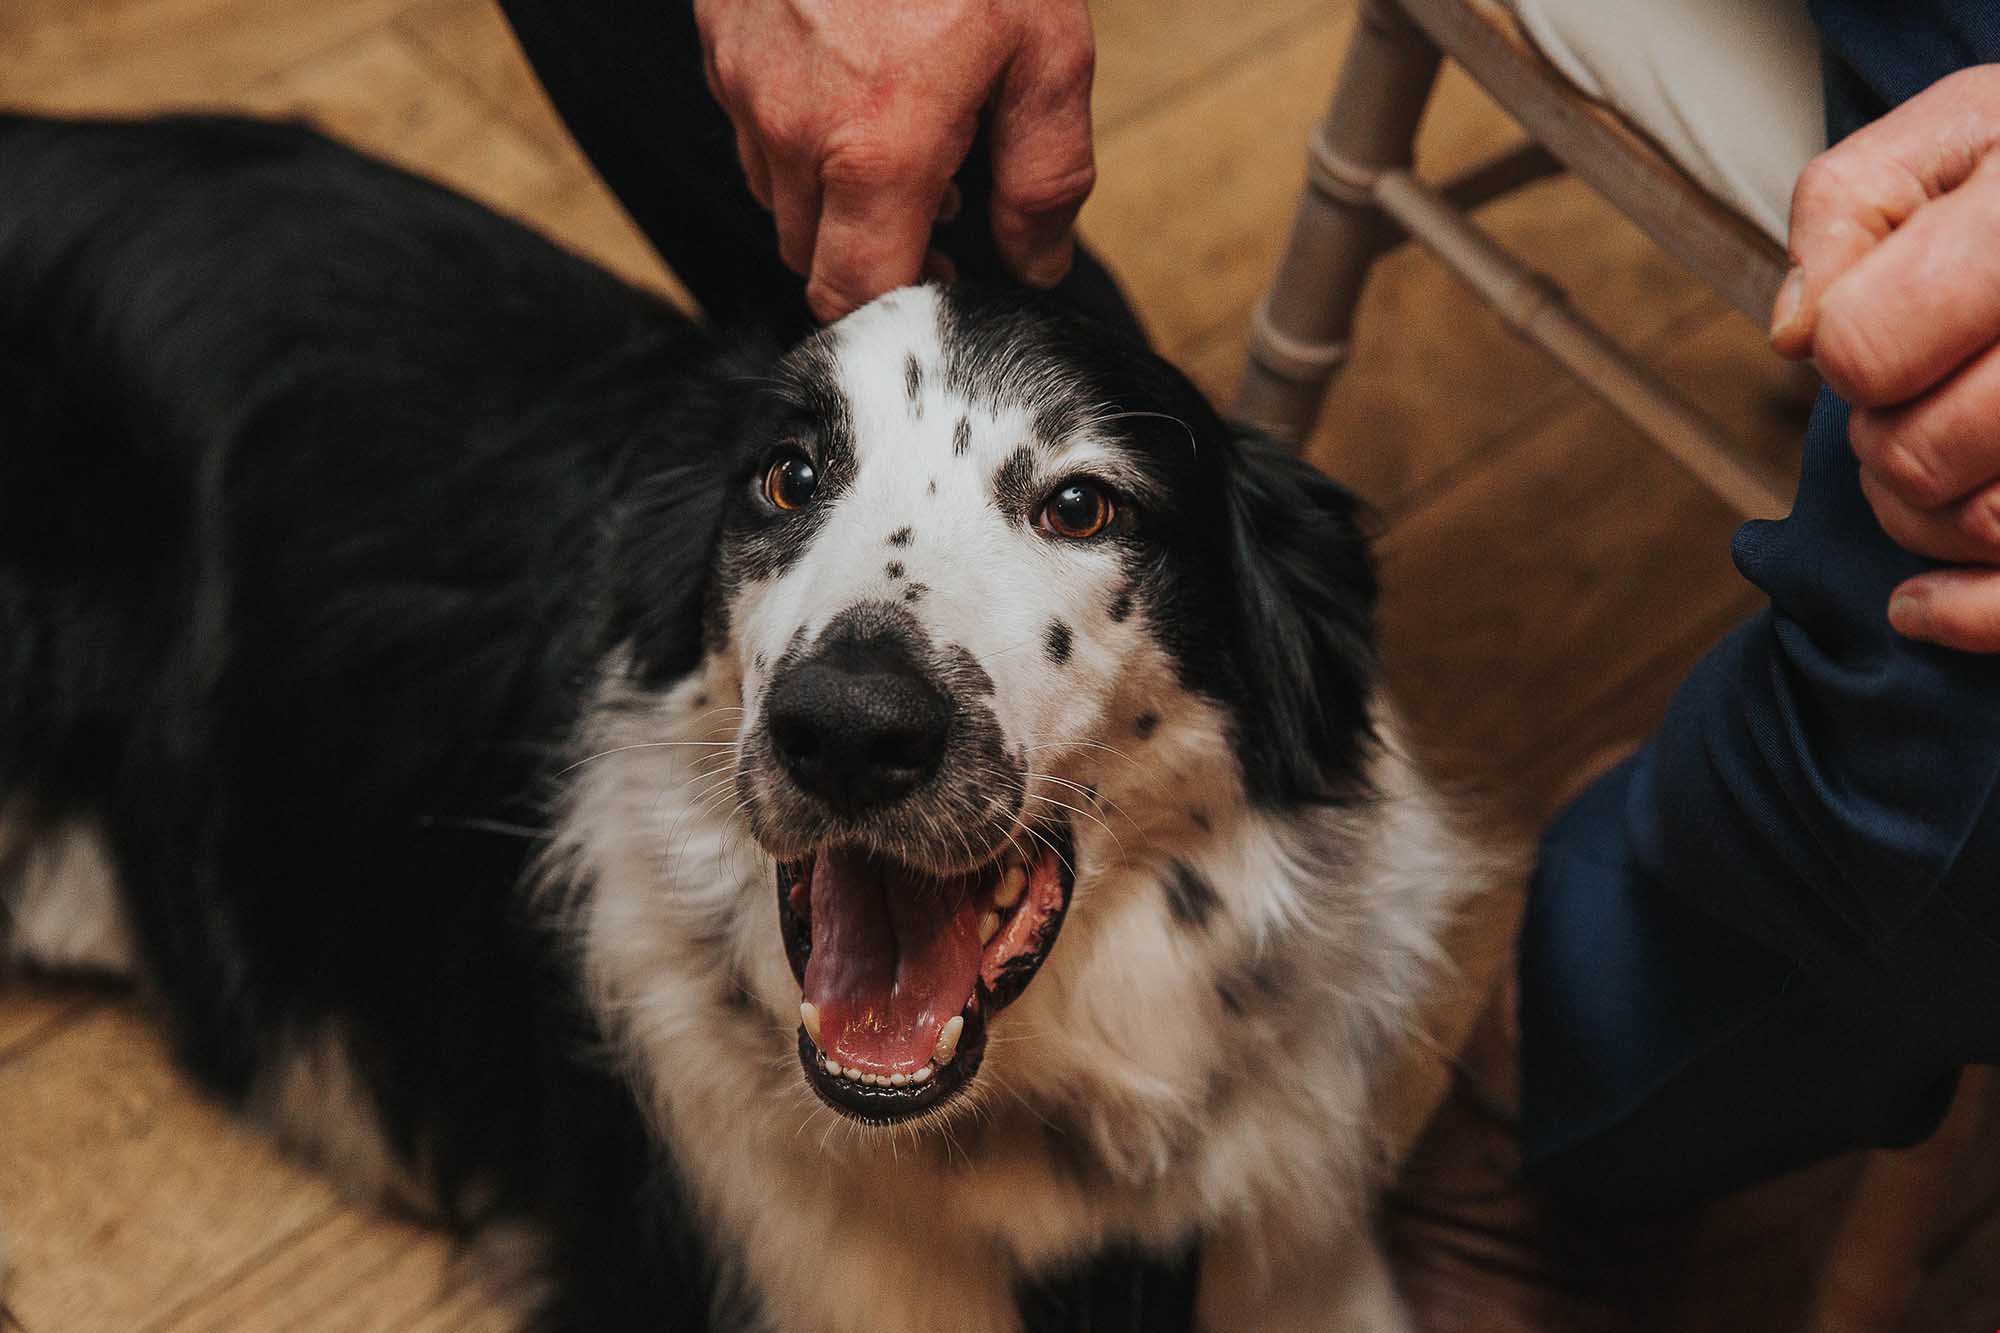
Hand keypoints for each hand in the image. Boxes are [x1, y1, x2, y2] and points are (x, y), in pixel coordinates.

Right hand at [695, 0, 1095, 322]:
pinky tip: (854, 83)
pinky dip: (802, 135)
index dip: (900, 308)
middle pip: (814, 258)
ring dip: (836, 194)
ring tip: (903, 129)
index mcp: (877, 151)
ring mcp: (744, 87)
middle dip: (876, 250)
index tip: (945, 282)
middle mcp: (792, 133)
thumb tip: (1037, 262)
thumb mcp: (1047, 50)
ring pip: (780, 198)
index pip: (856, 296)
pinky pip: (753, 130)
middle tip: (946, 197)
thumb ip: (1046, 177)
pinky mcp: (720, 44)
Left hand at [1771, 65, 1999, 650]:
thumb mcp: (1949, 139)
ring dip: (1923, 519)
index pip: (1863, 345)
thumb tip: (1795, 335)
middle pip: (1918, 456)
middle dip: (1882, 443)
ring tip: (1938, 463)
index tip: (1884, 328)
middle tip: (1912, 403)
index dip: (1848, 351)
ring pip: (1987, 525)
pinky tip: (1916, 605)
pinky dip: (1964, 618)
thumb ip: (1846, 209)